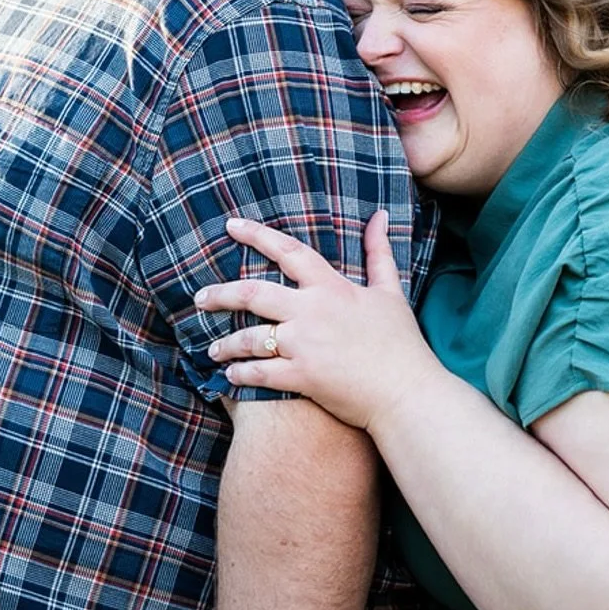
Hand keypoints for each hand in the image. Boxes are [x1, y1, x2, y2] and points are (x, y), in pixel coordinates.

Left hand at [195, 211, 441, 433]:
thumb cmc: (401, 344)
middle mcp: (311, 311)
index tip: (231, 226)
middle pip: (253, 294)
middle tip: (200, 298)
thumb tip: (378, 216)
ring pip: (250, 337)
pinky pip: (260, 373)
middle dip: (220, 294)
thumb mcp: (391, 291)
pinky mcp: (302, 377)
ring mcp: (304, 344)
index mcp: (331, 287)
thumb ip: (379, 252)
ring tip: (213, 349)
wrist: (408, 393)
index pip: (288, 251)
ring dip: (226, 344)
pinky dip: (240, 374)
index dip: (257, 235)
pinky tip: (230, 376)